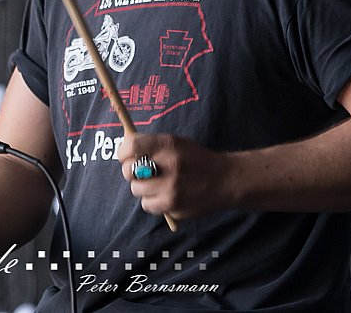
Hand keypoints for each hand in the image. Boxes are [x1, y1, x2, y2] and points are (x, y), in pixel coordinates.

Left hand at [118, 133, 233, 218]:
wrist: (226, 180)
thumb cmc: (196, 159)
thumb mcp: (176, 142)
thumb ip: (151, 145)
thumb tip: (123, 150)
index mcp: (168, 145)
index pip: (131, 146)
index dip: (123, 151)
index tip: (125, 155)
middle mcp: (169, 166)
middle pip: (128, 171)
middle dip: (131, 171)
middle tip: (140, 171)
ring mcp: (172, 189)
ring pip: (136, 190)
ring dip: (142, 188)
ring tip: (157, 183)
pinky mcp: (174, 207)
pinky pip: (148, 206)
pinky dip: (152, 202)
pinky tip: (164, 195)